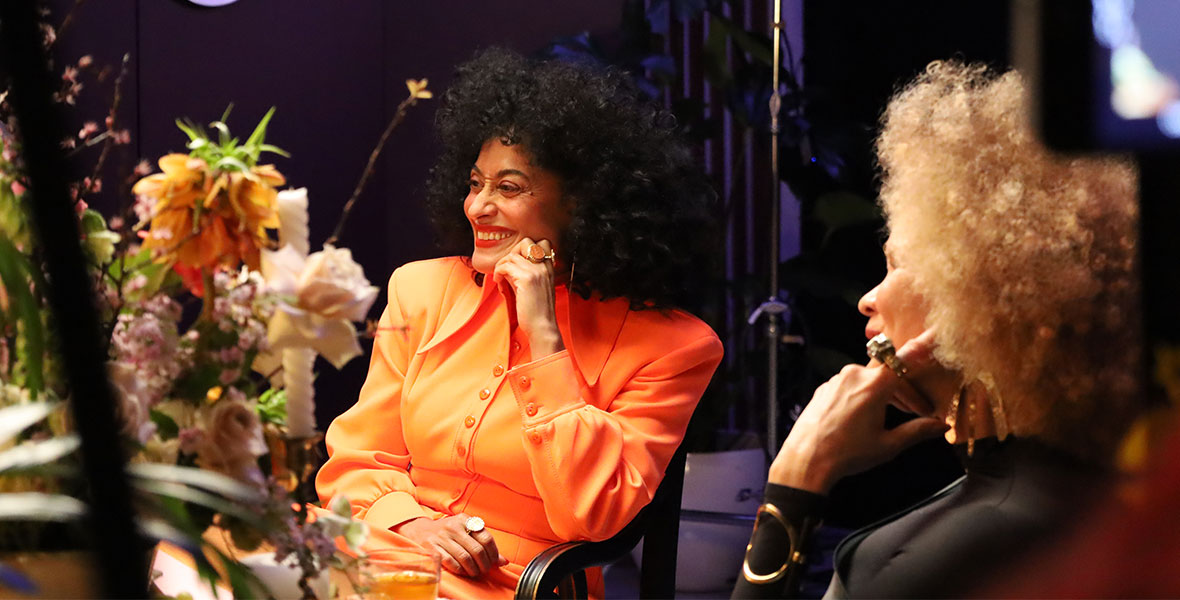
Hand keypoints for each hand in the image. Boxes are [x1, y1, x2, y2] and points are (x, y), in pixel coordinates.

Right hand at [393, 514, 507, 576]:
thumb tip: (503, 561)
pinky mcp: (432, 548)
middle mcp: (454, 527)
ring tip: (475, 572)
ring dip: (473, 570)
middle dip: (484, 564)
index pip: (486, 538)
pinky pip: (451, 563)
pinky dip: (460, 570)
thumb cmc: (446, 532)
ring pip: (465, 558)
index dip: (493, 553)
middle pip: (477, 550)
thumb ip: (483, 543)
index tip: (494, 562)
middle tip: (484, 570)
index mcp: (465, 520)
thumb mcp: (465, 531)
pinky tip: (463, 571)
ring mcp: (442, 537)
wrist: (418, 530)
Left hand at [492, 237, 564, 356]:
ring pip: (512, 255)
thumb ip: (525, 273)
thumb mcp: (535, 287)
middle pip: (526, 243)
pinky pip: (506, 266)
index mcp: (550, 268)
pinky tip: (499, 282)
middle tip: (506, 268)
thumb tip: (508, 266)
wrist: (542, 326)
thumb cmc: (537, 312)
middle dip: (512, 253)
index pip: (542, 243)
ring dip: (502, 265)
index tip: (516, 263)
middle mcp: (545, 266)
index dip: (526, 249)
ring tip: (500, 278)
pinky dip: (498, 272)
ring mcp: (536, 271)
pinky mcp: (526, 279)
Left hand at [768, 331, 951, 494]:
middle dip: (905, 392)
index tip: (933, 335)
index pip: (905, 360)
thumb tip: (941, 426)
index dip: (921, 349)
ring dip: (884, 394)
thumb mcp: (888, 445)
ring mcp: (836, 380)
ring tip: (892, 417)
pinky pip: (851, 385)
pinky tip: (865, 416)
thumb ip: (917, 431)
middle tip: (918, 413)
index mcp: (874, 385)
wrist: (806, 459)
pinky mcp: (824, 388)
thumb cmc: (847, 453)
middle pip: (889, 375)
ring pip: (869, 380)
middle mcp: (854, 375)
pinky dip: (864, 395)